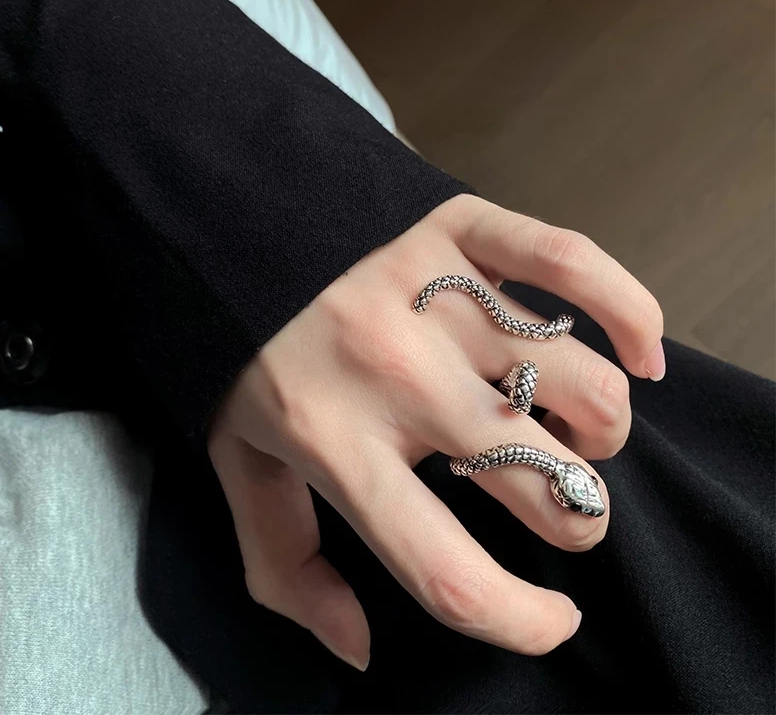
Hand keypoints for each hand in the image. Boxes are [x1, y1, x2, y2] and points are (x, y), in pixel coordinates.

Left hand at [208, 193, 663, 669]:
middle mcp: (400, 376)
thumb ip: (284, 564)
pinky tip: (641, 355)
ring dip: (600, 431)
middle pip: (547, 486)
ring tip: (572, 426)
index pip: (451, 574)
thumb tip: (358, 644)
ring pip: (585, 388)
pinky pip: (576, 268)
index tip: (551, 618)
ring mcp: (440, 297)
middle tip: (557, 500)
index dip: (521, 621)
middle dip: (577, 519)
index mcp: (336, 445)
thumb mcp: (237, 464)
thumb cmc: (241, 352)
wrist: (225, 223)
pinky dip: (632, 315)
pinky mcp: (462, 231)